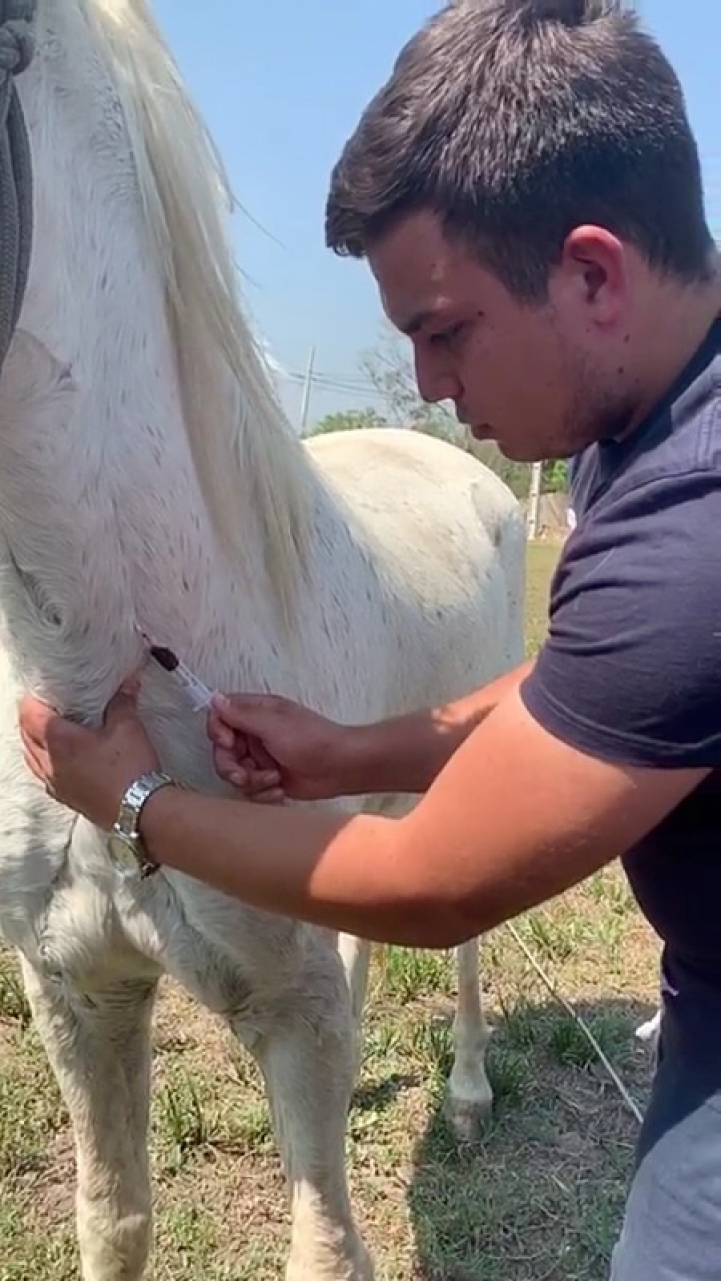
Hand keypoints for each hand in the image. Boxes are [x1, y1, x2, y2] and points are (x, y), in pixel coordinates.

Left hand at [19, 677, 159, 828]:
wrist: (141, 811)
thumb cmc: (130, 772)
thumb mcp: (128, 728)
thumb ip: (122, 702)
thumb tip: (126, 685)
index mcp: (59, 742)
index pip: (30, 715)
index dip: (32, 699)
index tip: (42, 690)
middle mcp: (51, 764)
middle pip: (26, 736)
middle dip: (31, 719)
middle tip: (45, 707)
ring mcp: (56, 784)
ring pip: (32, 758)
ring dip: (35, 742)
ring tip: (51, 731)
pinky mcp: (67, 798)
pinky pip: (45, 776)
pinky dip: (46, 763)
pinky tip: (62, 760)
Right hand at [207, 693, 351, 802]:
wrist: (341, 768)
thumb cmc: (314, 740)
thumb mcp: (273, 724)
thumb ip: (242, 714)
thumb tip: (215, 698)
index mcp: (256, 713)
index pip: (220, 717)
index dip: (218, 732)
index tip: (229, 743)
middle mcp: (256, 734)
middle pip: (222, 751)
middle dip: (231, 767)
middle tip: (244, 776)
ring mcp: (261, 757)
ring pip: (234, 773)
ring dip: (251, 781)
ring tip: (273, 780)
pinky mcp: (268, 778)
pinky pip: (250, 789)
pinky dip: (263, 792)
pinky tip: (280, 789)